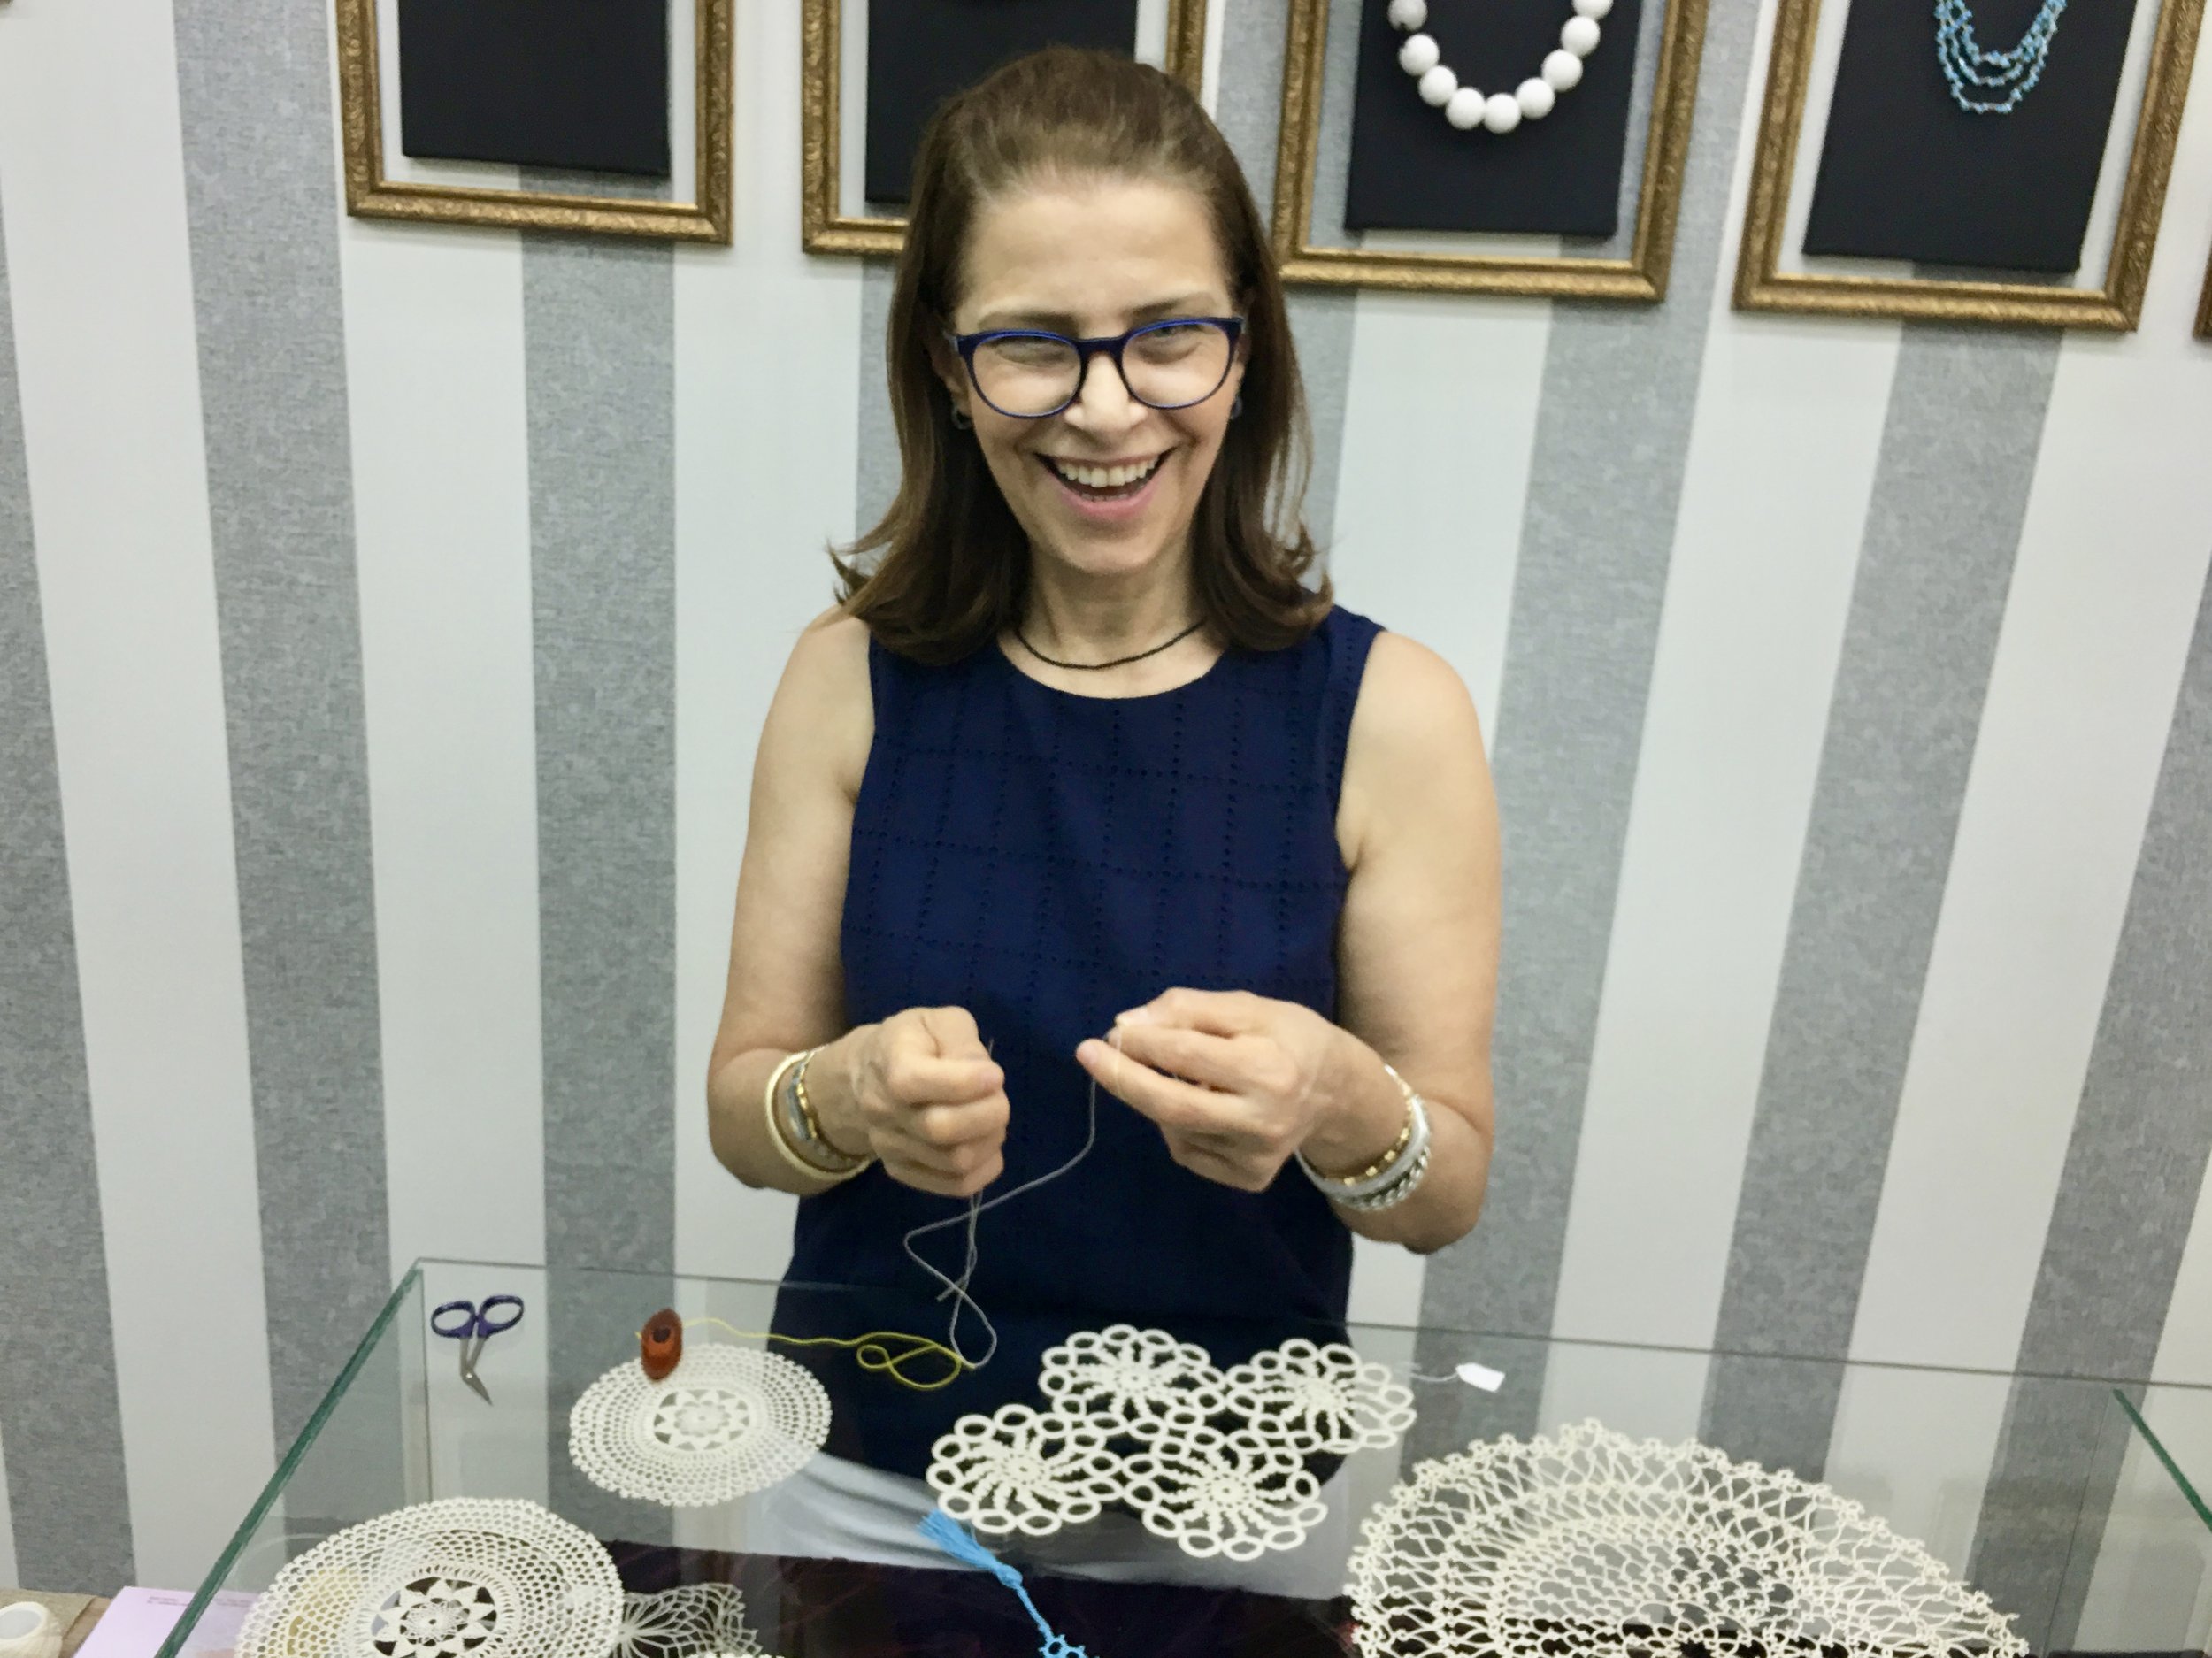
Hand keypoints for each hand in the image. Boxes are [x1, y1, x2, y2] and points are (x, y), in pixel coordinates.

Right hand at [818, 1007, 1007, 1197]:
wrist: (866, 1075)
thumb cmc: (912, 1043)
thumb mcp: (937, 1022)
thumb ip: (963, 1042)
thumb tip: (987, 1079)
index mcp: (890, 1064)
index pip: (915, 1081)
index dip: (965, 1081)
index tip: (994, 1075)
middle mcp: (883, 1110)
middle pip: (941, 1129)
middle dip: (988, 1115)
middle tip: (1000, 1099)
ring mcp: (890, 1146)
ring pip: (954, 1161)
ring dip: (989, 1140)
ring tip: (992, 1119)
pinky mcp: (902, 1171)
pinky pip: (954, 1185)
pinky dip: (984, 1169)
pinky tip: (986, 1145)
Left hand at [1075, 989, 1396, 1192]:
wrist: (1339, 1093)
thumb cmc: (1290, 1038)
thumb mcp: (1249, 1007)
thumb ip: (1188, 1008)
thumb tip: (1127, 1025)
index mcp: (1269, 1069)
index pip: (1187, 1056)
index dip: (1141, 1044)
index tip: (1107, 1033)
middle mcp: (1262, 1120)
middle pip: (1171, 1105)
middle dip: (1122, 1079)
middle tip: (1088, 1055)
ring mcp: (1255, 1157)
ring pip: (1175, 1128)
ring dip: (1156, 1096)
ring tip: (1180, 1074)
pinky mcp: (1249, 1179)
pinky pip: (1188, 1151)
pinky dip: (1177, 1125)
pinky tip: (1203, 1106)